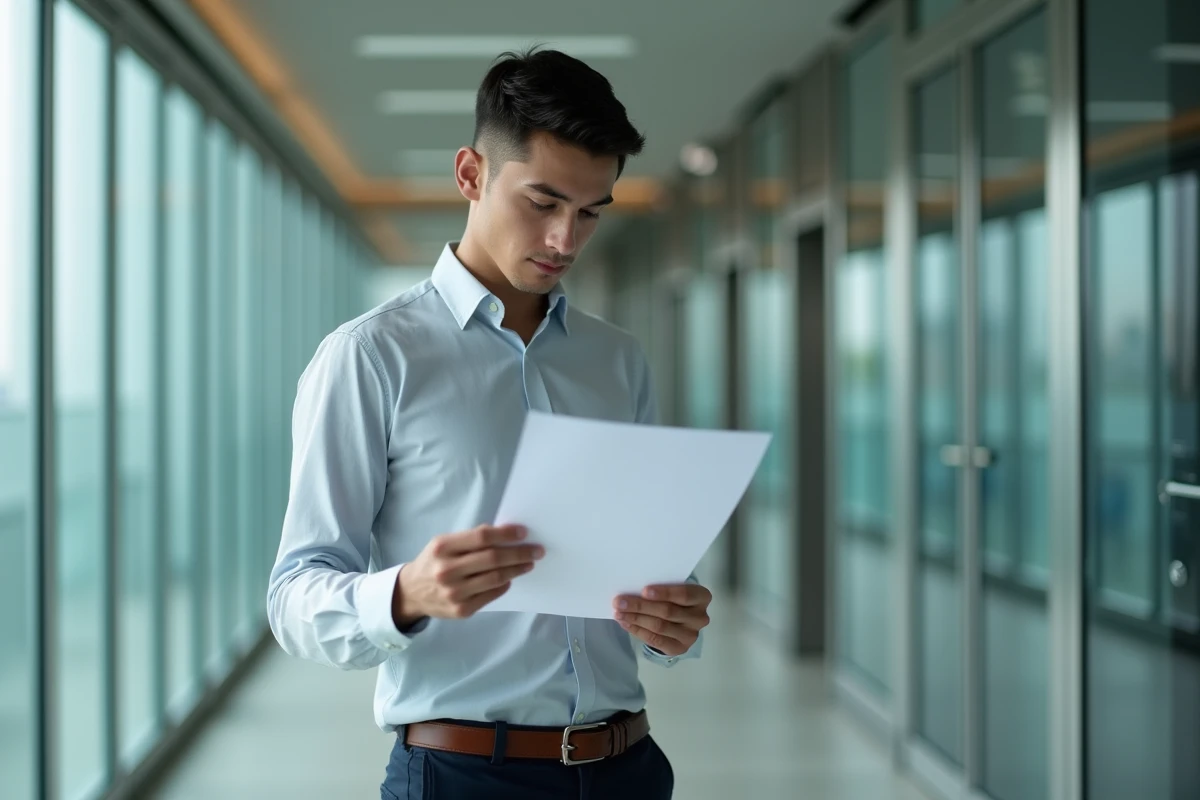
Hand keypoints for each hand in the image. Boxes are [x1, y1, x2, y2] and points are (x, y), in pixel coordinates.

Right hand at [393, 525, 543, 625]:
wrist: (411, 592)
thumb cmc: (434, 562)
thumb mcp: (444, 544)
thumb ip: (470, 540)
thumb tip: (506, 534)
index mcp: (443, 547)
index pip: (482, 537)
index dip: (506, 534)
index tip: (524, 532)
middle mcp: (447, 570)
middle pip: (493, 559)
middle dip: (520, 553)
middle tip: (537, 550)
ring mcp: (454, 592)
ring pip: (496, 578)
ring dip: (517, 569)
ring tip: (528, 563)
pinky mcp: (461, 610)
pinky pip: (492, 594)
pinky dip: (504, 584)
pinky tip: (510, 578)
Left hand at [612, 583, 711, 656]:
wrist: (682, 621)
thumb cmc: (674, 598)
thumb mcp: (673, 589)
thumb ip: (660, 589)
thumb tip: (631, 589)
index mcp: (701, 597)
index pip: (684, 594)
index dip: (664, 593)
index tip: (643, 590)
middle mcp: (700, 617)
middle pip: (668, 611)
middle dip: (640, 606)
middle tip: (619, 602)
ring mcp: (691, 635)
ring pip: (659, 626)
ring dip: (635, 619)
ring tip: (619, 613)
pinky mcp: (680, 648)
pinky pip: (655, 640)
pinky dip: (638, 631)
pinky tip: (625, 623)